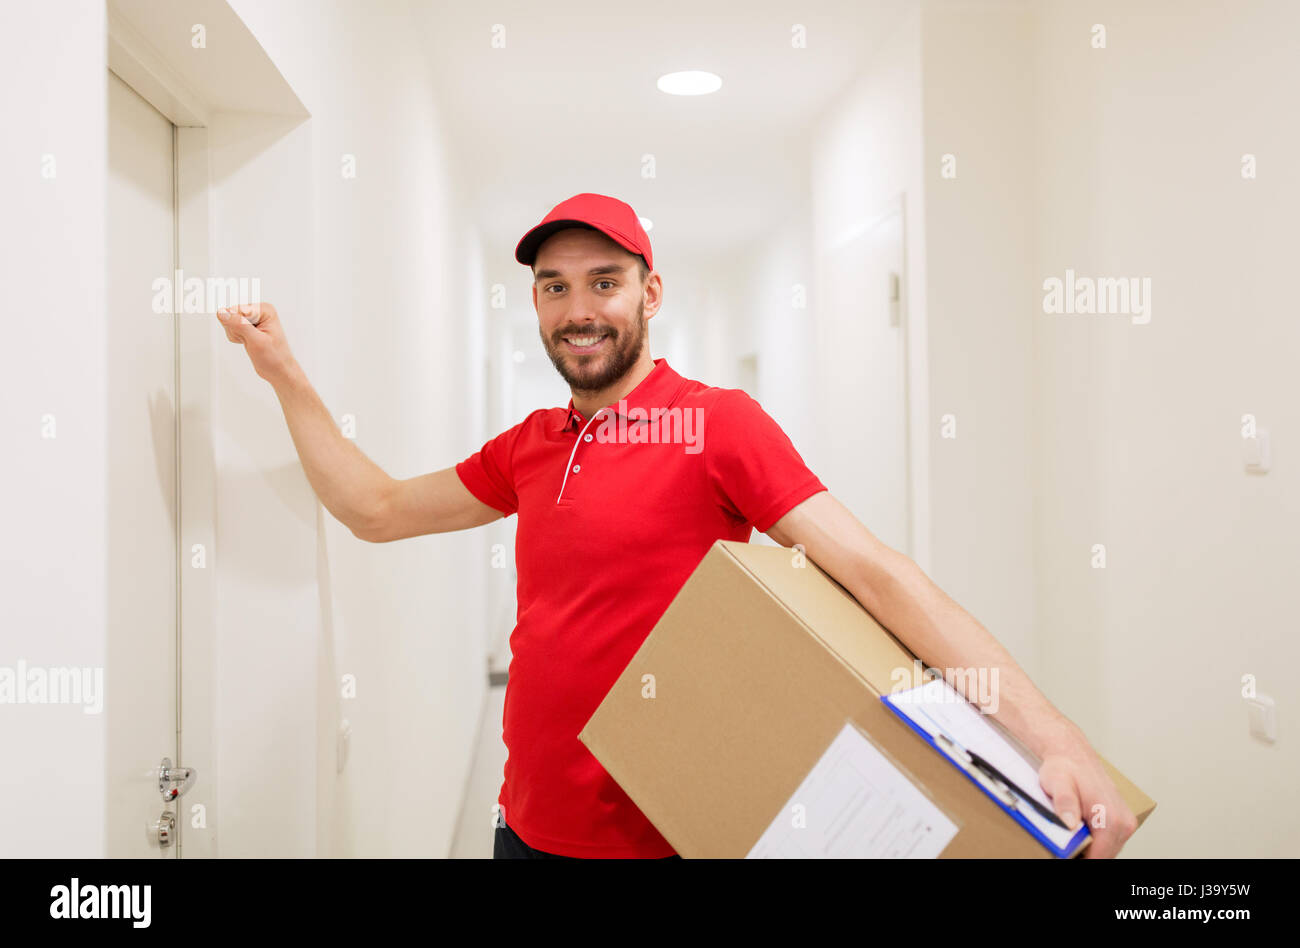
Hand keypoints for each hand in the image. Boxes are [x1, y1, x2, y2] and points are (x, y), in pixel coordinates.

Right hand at [216, 302, 296, 384]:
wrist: (278, 370)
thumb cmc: (275, 357)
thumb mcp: (256, 341)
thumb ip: (239, 325)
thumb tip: (223, 313)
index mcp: (265, 310)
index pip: (236, 309)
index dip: (237, 325)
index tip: (249, 334)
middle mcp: (258, 311)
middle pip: (231, 314)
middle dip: (236, 330)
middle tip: (250, 339)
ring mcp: (252, 318)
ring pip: (229, 321)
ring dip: (236, 335)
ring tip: (250, 342)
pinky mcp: (247, 325)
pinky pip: (230, 328)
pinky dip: (236, 338)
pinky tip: (248, 342)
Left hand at [1036, 729, 1137, 857]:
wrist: (1072, 754)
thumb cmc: (1064, 768)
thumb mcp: (1057, 783)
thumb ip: (1064, 803)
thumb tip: (1070, 824)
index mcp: (1110, 818)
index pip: (1099, 858)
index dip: (1080, 860)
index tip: (1066, 856)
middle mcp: (1124, 822)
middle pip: (1105, 856)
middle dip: (1085, 855)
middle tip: (1066, 845)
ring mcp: (1125, 822)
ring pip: (1108, 851)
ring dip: (1091, 849)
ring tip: (1072, 838)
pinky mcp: (1122, 821)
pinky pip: (1109, 842)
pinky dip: (1096, 842)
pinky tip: (1081, 833)